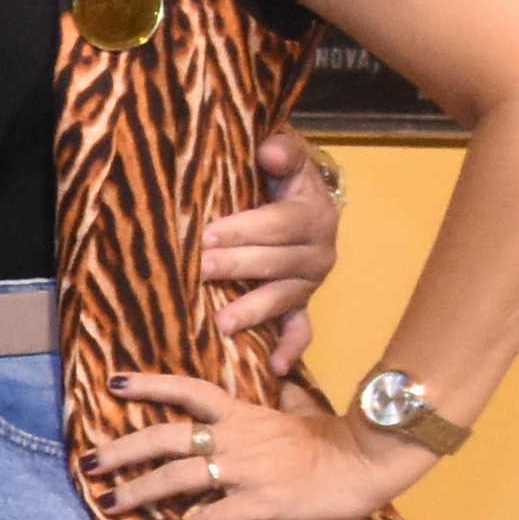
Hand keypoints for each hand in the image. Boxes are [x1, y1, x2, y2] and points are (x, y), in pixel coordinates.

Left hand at [87, 369, 426, 519]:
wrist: (369, 461)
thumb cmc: (337, 438)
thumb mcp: (301, 409)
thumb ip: (279, 398)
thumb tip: (277, 377)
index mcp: (244, 413)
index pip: (188, 390)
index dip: (150, 385)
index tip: (113, 383)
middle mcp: (236, 437)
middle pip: (165, 437)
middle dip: (122, 450)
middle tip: (87, 463)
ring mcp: (245, 470)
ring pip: (177, 478)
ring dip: (137, 492)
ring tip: (107, 504)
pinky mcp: (260, 502)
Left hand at [195, 129, 341, 376]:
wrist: (293, 198)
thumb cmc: (276, 176)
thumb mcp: (282, 156)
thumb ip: (281, 151)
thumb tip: (271, 152)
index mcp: (314, 214)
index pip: (280, 223)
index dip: (244, 228)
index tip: (208, 235)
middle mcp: (319, 252)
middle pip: (277, 263)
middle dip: (237, 267)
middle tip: (199, 271)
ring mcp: (309, 283)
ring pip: (284, 298)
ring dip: (254, 311)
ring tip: (222, 323)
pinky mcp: (300, 304)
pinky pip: (301, 329)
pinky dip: (291, 348)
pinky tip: (276, 368)